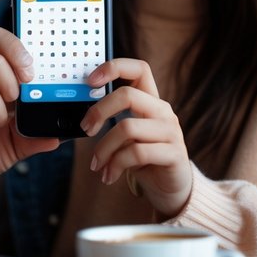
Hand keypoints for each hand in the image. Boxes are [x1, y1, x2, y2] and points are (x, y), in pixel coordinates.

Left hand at [80, 59, 192, 217]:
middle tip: (86, 129)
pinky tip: (110, 176)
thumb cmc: (145, 159)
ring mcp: (170, 131)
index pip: (139, 69)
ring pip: (127, 128)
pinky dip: (116, 166)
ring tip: (97, 165)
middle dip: (99, 111)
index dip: (114, 67)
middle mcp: (163, 111)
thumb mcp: (127, 137)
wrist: (171, 188)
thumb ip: (113, 123)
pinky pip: (136, 153)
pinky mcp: (173, 154)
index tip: (90, 80)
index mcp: (152, 101)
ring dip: (104, 149)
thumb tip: (83, 119)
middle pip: (128, 95)